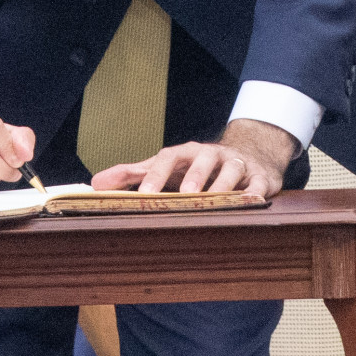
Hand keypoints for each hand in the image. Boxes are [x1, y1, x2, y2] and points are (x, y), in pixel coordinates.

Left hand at [89, 118, 297, 198]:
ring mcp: (237, 165)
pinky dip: (255, 192)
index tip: (145, 196)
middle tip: (184, 196)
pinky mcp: (260, 178)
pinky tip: (250, 201)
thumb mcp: (166, 168)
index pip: (168, 158)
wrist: (248, 156)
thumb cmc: (198, 168)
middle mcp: (211, 155)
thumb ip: (133, 175)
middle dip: (193, 177)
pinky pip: (259, 184)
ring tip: (214, 200)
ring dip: (223, 185)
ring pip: (231, 171)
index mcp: (186, 154)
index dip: (157, 176)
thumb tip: (95, 183)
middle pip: (201, 160)